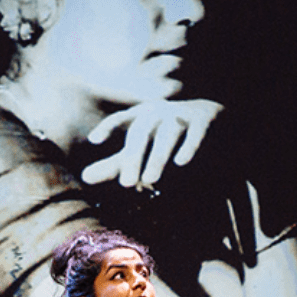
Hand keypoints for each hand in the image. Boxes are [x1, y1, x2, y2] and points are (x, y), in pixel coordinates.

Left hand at [81, 99, 222, 188]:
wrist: (212, 122)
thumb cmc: (168, 138)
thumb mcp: (142, 148)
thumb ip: (116, 164)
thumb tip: (84, 178)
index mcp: (142, 116)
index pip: (122, 119)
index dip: (108, 128)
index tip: (94, 140)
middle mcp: (159, 112)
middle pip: (142, 132)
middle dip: (133, 158)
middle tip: (126, 184)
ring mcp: (182, 114)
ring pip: (167, 134)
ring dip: (157, 157)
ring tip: (149, 181)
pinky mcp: (204, 121)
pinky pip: (196, 134)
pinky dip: (189, 147)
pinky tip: (181, 163)